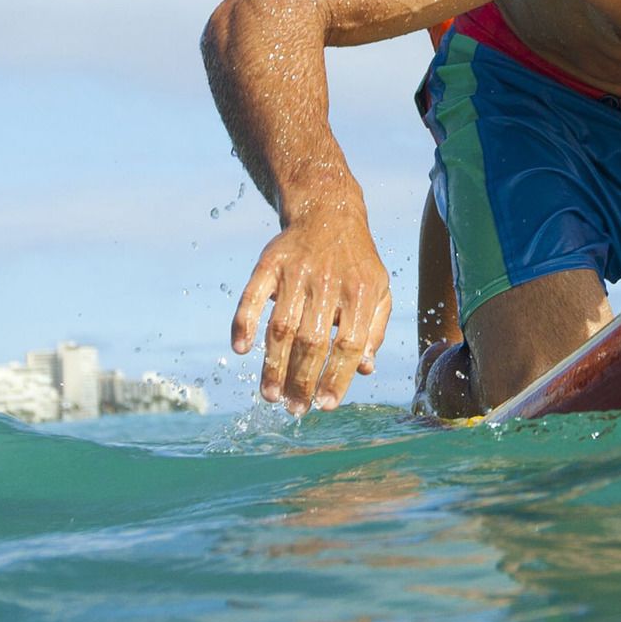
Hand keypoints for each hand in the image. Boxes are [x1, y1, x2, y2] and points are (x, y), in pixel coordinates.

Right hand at [229, 200, 393, 409]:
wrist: (328, 212)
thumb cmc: (356, 263)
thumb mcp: (379, 291)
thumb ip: (374, 330)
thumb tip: (364, 369)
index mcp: (360, 292)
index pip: (348, 344)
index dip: (336, 378)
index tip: (325, 405)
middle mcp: (328, 282)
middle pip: (311, 341)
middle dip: (301, 381)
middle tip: (293, 409)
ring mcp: (296, 272)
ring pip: (281, 326)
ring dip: (273, 365)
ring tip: (270, 395)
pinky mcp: (269, 263)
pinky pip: (252, 296)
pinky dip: (243, 322)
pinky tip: (241, 349)